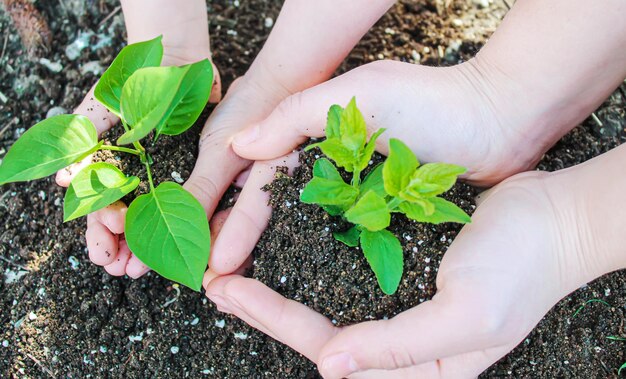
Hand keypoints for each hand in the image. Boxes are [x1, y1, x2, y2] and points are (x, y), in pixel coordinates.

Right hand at [54, 0, 220, 277]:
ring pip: (148, 223)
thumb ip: (83, 141)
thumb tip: (66, 179)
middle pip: (121, 222)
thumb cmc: (134, 82)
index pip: (97, 205)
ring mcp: (160, 179)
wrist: (177, 65)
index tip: (110, 239)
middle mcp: (131, 178)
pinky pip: (182, 209)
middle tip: (123, 271)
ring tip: (140, 272)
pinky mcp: (187, 177)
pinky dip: (177, 231)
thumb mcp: (102, 108)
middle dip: (119, 249)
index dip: (100, 227)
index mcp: (107, 166)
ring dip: (141, 249)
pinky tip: (178, 249)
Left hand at [205, 143, 625, 377]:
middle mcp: (404, 342)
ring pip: (327, 302)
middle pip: (318, 329)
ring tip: (239, 263)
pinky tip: (288, 242)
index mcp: (418, 365)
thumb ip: (399, 349)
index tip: (228, 290)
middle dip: (265, 306)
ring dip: (282, 284)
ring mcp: (403, 307)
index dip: (274, 320)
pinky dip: (312, 259)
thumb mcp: (467, 317)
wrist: (556, 218)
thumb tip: (330, 368)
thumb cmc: (523, 268)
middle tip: (217, 279)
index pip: (330, 347)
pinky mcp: (406, 274)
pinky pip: (349, 273)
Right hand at [210, 57, 558, 276]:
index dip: (240, 224)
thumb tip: (239, 143)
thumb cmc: (434, 102)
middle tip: (219, 288)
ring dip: (281, 264)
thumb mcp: (363, 94)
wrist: (501, 121)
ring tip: (253, 299)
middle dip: (248, 251)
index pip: (267, 187)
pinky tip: (311, 288)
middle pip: (281, 217)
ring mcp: (363, 196)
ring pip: (311, 235)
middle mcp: (335, 171)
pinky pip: (350, 244)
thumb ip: (297, 113)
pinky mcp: (392, 217)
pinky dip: (327, 264)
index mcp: (319, 140)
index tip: (217, 262)